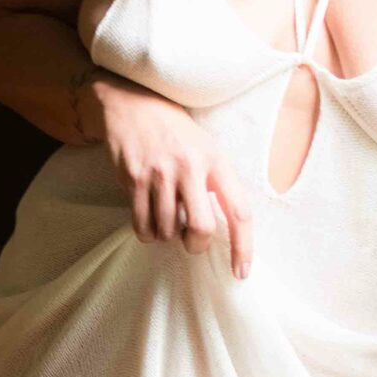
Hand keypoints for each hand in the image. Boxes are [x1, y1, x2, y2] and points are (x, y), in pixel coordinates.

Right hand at [95, 83, 254, 279]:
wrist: (132, 104)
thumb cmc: (175, 132)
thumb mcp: (207, 148)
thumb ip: (217, 184)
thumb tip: (223, 231)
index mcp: (216, 160)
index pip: (239, 211)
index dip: (243, 246)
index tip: (241, 271)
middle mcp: (190, 166)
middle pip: (201, 229)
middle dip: (195, 245)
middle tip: (189, 240)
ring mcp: (160, 173)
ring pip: (168, 231)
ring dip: (167, 235)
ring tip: (166, 218)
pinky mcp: (133, 178)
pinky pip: (142, 225)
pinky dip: (147, 232)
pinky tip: (149, 220)